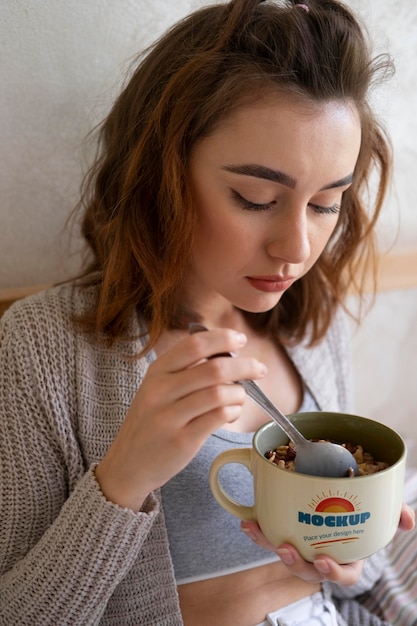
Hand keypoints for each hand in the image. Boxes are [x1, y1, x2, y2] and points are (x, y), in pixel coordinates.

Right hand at [95, 328, 266, 510]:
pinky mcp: (182, 440)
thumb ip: (186, 370)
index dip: (222, 338)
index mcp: (157, 371)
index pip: (194, 344)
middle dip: (244, 366)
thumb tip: (228, 354)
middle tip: (259, 369)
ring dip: (239, 393)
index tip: (241, 339)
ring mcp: (170, 416)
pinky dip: (233, 411)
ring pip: (219, 393)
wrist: (129, 463)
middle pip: (213, 368)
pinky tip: (232, 412)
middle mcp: (160, 391)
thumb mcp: (158, 388)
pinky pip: (218, 417)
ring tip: (240, 397)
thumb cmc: (151, 421)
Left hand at [241, 502, 414, 584]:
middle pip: (308, 571)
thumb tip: (408, 520)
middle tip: (287, 549)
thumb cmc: (359, 517)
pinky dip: (259, 532)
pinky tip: (248, 521)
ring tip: (261, 533)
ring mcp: (303, 548)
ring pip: (287, 556)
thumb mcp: (379, 515)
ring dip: (271, 546)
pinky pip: (270, 538)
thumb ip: (394, 515)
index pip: (344, 575)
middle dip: (296, 563)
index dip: (333, 571)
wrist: (336, 504)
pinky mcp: (286, 534)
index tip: (322, 559)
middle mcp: (323, 558)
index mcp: (348, 558)